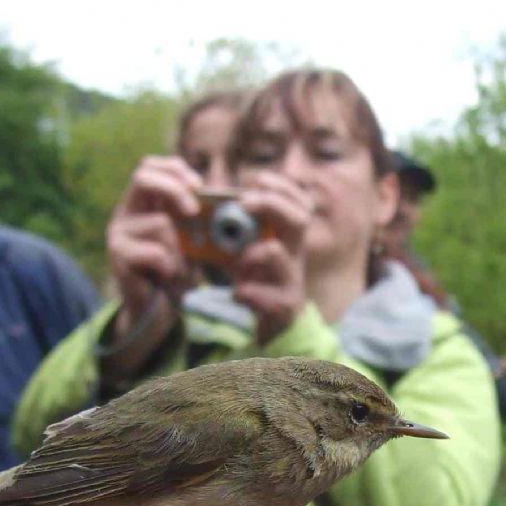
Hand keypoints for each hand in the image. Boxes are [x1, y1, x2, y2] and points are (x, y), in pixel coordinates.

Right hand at [106, 156, 202, 334]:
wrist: (158, 310)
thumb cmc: (177, 271)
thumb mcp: (191, 239)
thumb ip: (198, 218)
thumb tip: (225, 200)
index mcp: (143, 203)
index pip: (150, 166)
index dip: (175, 169)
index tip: (199, 186)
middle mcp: (126, 213)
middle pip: (143, 177)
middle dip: (175, 190)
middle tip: (194, 211)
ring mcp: (118, 233)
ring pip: (160, 222)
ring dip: (180, 248)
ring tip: (178, 266)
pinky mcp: (118, 256)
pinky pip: (156, 252)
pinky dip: (172, 266)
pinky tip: (167, 276)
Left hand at [232, 171, 312, 343]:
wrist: (276, 326)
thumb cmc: (259, 283)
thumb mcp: (248, 254)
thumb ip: (235, 234)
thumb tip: (204, 209)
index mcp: (288, 240)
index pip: (301, 204)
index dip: (284, 188)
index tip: (259, 179)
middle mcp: (296, 255)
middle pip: (299, 219)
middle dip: (271, 205)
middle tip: (244, 203)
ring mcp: (293, 280)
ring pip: (277, 253)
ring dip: (250, 252)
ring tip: (237, 262)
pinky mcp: (285, 306)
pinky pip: (266, 294)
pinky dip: (246, 292)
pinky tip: (237, 294)